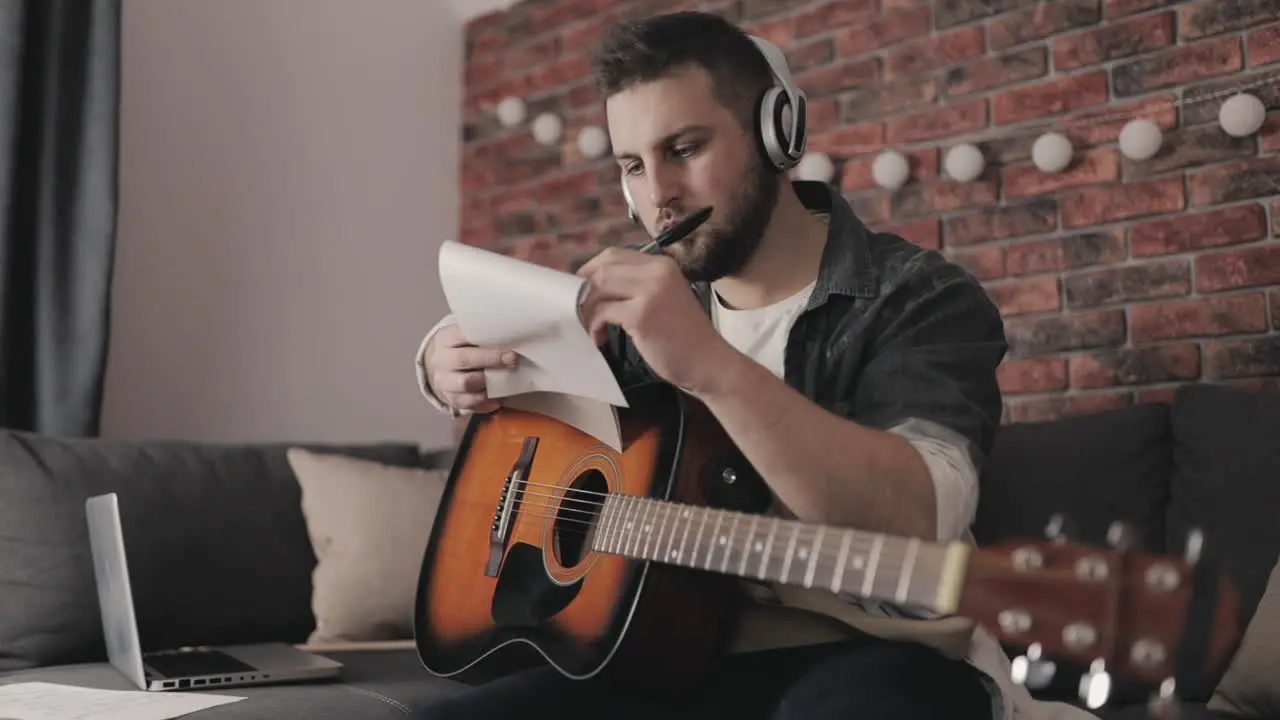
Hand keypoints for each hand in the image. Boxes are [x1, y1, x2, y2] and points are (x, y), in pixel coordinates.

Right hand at [423, 322, 517, 412]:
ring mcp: (444, 381)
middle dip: (491, 359)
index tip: (507, 339)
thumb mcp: (466, 337)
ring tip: (506, 379)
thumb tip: (513, 339)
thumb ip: (484, 337)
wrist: (442, 368)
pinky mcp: (450, 399)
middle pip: (464, 359)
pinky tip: (497, 399)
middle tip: (512, 359)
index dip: (485, 337)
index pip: (462, 335)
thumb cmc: (462, 349)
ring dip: (489, 382)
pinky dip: (486, 402)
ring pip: (466, 384)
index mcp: (446, 339)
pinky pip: (469, 403)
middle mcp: (442, 360)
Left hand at [577, 247, 731, 393]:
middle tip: (582, 311)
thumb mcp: (664, 297)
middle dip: (584, 290)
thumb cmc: (684, 336)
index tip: (582, 289)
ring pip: (599, 288)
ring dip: (587, 310)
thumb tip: (594, 284)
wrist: (708, 362)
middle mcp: (657, 272)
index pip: (613, 254)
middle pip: (602, 269)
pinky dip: (594, 326)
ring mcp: (650, 292)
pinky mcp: (641, 315)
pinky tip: (600, 339)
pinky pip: (603, 312)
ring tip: (592, 328)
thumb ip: (637, 285)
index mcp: (662, 264)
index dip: (590, 270)